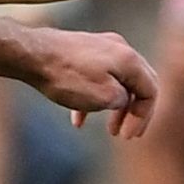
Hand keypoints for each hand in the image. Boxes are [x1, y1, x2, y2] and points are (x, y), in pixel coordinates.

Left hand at [26, 27, 158, 138]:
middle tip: (127, 134)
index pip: (151, 91)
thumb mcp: (104, 97)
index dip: (144, 117)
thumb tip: (122, 100)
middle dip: (134, 112)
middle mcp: (120, 48)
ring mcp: (101, 47)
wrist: (32, 55)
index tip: (129, 136)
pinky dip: (93, 100)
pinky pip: (96, 78)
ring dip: (115, 108)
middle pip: (138, 84)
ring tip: (108, 130)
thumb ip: (123, 100)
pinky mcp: (82, 51)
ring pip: (117, 82)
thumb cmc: (68, 76)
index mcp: (129, 60)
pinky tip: (78, 121)